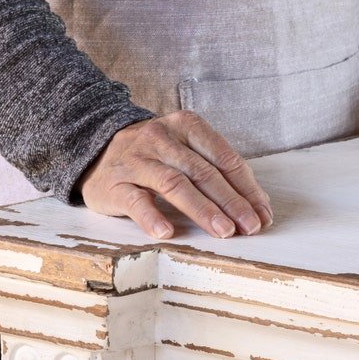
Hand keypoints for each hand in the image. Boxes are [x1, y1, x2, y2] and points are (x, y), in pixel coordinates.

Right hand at [76, 110, 272, 239]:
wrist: (95, 152)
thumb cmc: (153, 157)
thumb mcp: (185, 152)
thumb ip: (217, 173)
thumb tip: (257, 208)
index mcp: (186, 126)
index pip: (224, 158)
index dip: (246, 188)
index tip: (262, 215)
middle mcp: (161, 139)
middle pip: (203, 172)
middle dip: (231, 202)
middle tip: (250, 227)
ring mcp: (137, 160)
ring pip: (174, 184)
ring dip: (202, 210)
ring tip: (223, 232)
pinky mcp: (115, 184)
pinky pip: (136, 201)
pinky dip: (152, 217)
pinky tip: (167, 233)